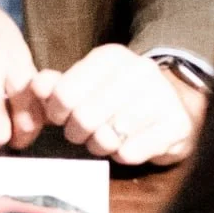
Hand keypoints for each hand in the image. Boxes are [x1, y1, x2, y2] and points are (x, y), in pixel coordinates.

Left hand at [27, 45, 205, 164]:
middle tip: (83, 133)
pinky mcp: (177, 125)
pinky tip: (128, 144)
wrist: (175, 105)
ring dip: (100, 145)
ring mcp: (162, 97)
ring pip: (107, 137)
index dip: (56, 112)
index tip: (62, 117)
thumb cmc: (119, 97)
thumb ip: (56, 85)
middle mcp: (138, 71)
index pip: (64, 93)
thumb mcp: (87, 84)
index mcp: (111, 57)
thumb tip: (36, 86)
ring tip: (105, 138)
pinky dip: (123, 155)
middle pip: (84, 118)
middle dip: (77, 133)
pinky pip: (131, 153)